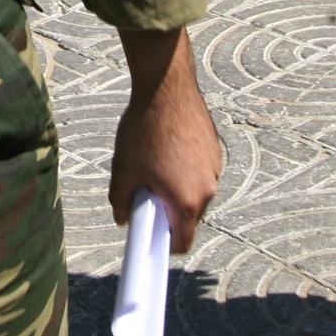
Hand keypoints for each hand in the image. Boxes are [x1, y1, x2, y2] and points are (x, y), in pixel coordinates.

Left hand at [111, 29, 222, 252]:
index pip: (182, 241)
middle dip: (166, 210)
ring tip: (152, 162)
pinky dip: (184, 168)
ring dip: (175, 187)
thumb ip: (120, 200)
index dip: (163, 245)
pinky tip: (166, 147)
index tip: (149, 241)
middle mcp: (207, 190)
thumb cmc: (143, 131)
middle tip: (143, 191)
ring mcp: (214, 170)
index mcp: (186, 201)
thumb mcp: (123, 169)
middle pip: (187, 216)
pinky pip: (199, 171)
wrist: (167, 90)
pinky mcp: (215, 151)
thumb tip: (122, 219)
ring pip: (193, 192)